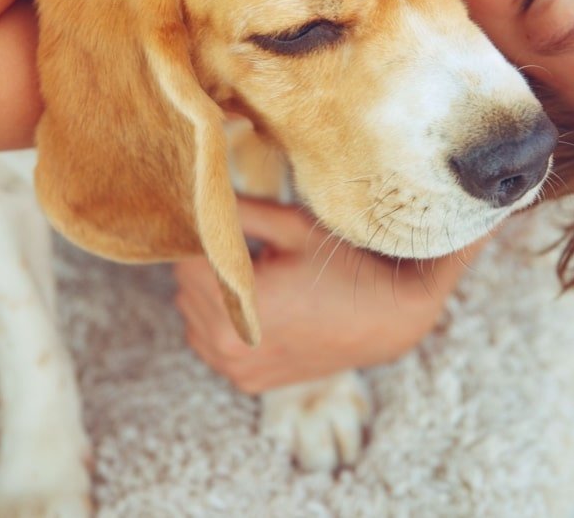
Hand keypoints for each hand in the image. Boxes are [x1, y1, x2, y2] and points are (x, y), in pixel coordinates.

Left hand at [173, 197, 483, 393]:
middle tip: (247, 250)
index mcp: (236, 304)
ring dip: (211, 296)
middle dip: (207, 266)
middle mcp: (228, 344)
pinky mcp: (248, 381)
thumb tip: (201, 192)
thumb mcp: (291, 228)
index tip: (225, 224)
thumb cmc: (342, 268)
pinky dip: (222, 325)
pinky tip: (258, 310)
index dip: (203, 236)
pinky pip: (210, 345)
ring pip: (193, 317)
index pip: (186, 257)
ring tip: (255, 280)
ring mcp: (237, 368)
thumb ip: (240, 212)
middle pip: (185, 288)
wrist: (387, 321)